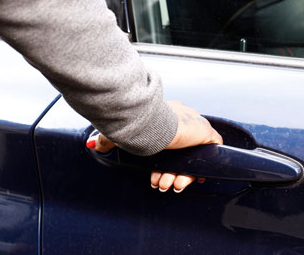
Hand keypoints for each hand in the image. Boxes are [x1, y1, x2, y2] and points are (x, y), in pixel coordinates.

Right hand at [86, 100, 222, 192]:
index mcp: (164, 117)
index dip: (161, 164)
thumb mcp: (119, 135)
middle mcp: (181, 120)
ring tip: (172, 185)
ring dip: (182, 175)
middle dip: (170, 174)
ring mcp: (195, 127)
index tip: (154, 176)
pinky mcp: (205, 134)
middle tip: (161, 183)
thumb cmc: (135, 124)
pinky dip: (202, 167)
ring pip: (193, 158)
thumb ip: (106, 140)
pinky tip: (193, 177)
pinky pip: (212, 153)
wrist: (152, 123)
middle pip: (180, 154)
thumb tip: (92, 144)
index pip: (168, 144)